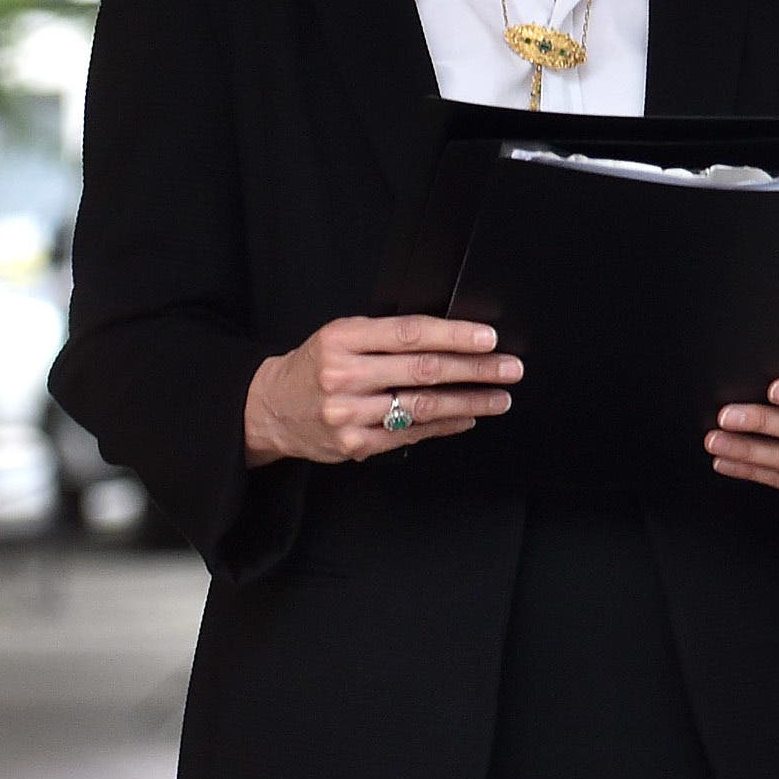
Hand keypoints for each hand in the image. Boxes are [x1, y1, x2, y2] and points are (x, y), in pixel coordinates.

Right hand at [245, 316, 518, 465]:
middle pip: (422, 371)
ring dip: (469, 402)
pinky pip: (409, 434)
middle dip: (475, 370)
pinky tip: (468, 417)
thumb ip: (388, 336)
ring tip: (501, 398)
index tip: (489, 338)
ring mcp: (347, 415)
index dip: (453, 335)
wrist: (269, 408)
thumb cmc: (317, 365)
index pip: (409, 334)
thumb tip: (454, 338)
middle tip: (510, 368)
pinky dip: (444, 425)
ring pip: (421, 407)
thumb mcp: (342, 336)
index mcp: (342, 340)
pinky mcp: (353, 445)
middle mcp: (343, 377)